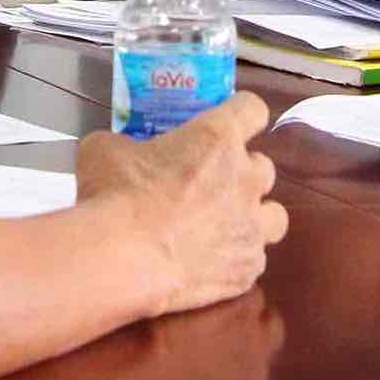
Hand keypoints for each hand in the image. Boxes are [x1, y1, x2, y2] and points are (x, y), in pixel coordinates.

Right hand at [75, 93, 288, 315]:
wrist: (123, 259)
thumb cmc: (115, 194)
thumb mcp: (104, 150)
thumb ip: (122, 144)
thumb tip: (117, 149)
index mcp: (218, 138)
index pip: (253, 110)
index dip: (241, 115)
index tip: (227, 125)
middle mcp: (246, 178)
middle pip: (264, 166)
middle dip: (242, 173)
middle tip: (210, 185)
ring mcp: (252, 227)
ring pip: (275, 215)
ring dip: (255, 216)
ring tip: (227, 227)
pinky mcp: (248, 269)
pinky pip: (254, 260)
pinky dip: (237, 260)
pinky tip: (211, 265)